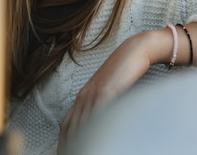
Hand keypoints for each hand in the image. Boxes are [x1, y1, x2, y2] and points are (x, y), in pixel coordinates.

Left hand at [58, 31, 161, 149]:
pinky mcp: (107, 91)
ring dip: (81, 141)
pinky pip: (98, 113)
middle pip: (71, 127)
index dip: (64, 141)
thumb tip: (98, 123)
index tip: (64, 153)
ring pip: (82, 123)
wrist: (133, 52)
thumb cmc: (123, 71)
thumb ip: (100, 105)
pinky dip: (96, 128)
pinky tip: (98, 138)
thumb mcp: (107, 90)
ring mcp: (95, 93)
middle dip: (69, 145)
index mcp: (83, 96)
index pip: (67, 124)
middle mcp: (85, 96)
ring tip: (84, 152)